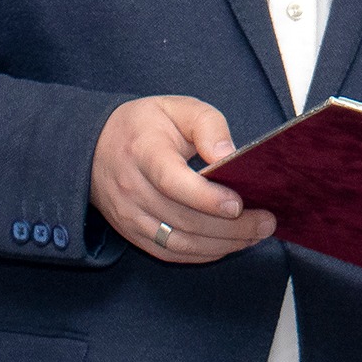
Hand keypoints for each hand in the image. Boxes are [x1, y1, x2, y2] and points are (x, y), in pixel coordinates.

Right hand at [90, 96, 274, 262]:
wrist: (95, 147)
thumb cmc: (146, 125)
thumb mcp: (179, 108)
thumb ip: (208, 126)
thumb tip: (230, 156)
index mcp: (144, 151)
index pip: (172, 181)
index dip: (206, 198)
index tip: (238, 204)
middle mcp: (132, 188)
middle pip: (183, 218)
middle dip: (230, 227)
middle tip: (266, 222)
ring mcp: (130, 216)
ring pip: (179, 241)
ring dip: (222, 244)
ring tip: (256, 234)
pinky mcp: (133, 233)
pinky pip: (170, 252)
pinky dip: (203, 253)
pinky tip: (229, 244)